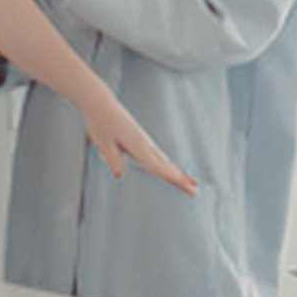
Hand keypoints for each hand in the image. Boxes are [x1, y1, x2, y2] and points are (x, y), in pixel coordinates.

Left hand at [82, 91, 197, 196]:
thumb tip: (119, 175)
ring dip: (178, 172)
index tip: (189, 187)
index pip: (158, 167)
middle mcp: (144, 144)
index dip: (174, 179)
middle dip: (181, 179)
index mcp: (137, 146)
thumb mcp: (103, 144)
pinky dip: (167, 164)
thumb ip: (113, 160)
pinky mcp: (140, 139)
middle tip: (195, 192)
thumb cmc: (100, 122)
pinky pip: (158, 155)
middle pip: (166, 166)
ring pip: (164, 160)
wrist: (101, 103)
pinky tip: (171, 168)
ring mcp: (144, 141)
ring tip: (191, 181)